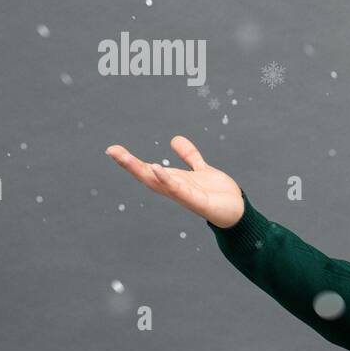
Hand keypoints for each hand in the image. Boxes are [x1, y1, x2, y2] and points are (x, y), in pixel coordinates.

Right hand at [105, 135, 244, 228]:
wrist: (238, 211)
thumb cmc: (217, 194)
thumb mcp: (201, 169)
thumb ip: (189, 156)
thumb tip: (175, 139)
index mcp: (174, 182)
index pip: (147, 170)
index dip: (130, 161)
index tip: (112, 149)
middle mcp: (175, 189)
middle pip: (148, 176)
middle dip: (129, 164)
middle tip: (112, 151)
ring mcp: (185, 196)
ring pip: (160, 184)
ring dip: (144, 171)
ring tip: (128, 159)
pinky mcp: (199, 202)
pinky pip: (181, 191)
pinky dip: (168, 181)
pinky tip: (158, 169)